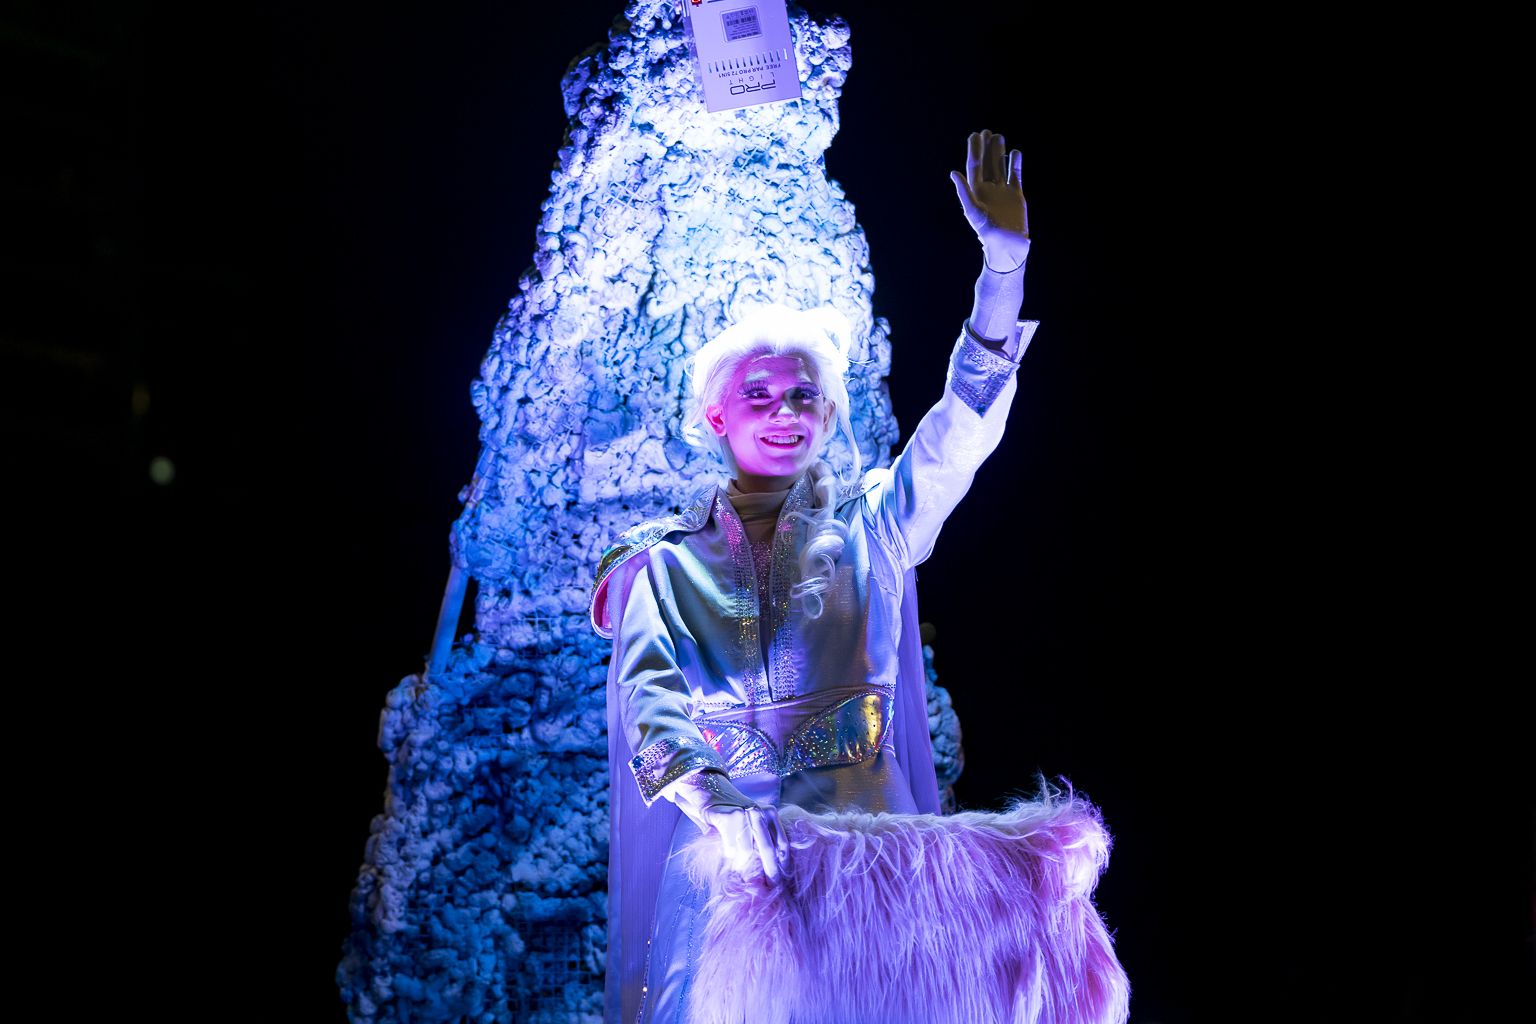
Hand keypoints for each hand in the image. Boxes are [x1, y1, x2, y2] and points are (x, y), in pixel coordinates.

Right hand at [668, 769, 788, 880]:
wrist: (712, 794)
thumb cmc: (734, 815)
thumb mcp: (753, 824)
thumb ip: (763, 841)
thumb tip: (772, 872)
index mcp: (771, 814)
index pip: (783, 843)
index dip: (783, 864)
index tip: (783, 881)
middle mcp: (761, 812)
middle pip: (768, 850)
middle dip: (770, 872)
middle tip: (771, 887)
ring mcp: (745, 813)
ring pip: (746, 852)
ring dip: (742, 865)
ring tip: (739, 872)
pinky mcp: (729, 817)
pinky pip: (731, 847)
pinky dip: (728, 856)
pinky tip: (726, 856)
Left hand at [950, 129, 1030, 272]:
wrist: (1008, 247)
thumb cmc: (988, 234)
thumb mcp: (973, 212)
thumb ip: (964, 192)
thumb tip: (953, 173)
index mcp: (976, 192)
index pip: (974, 166)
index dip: (974, 151)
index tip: (975, 136)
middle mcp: (988, 190)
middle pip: (986, 164)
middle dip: (985, 148)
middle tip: (986, 131)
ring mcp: (1002, 192)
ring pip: (1000, 167)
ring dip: (999, 153)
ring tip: (999, 137)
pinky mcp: (1016, 196)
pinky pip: (1015, 175)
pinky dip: (1015, 163)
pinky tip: (1016, 152)